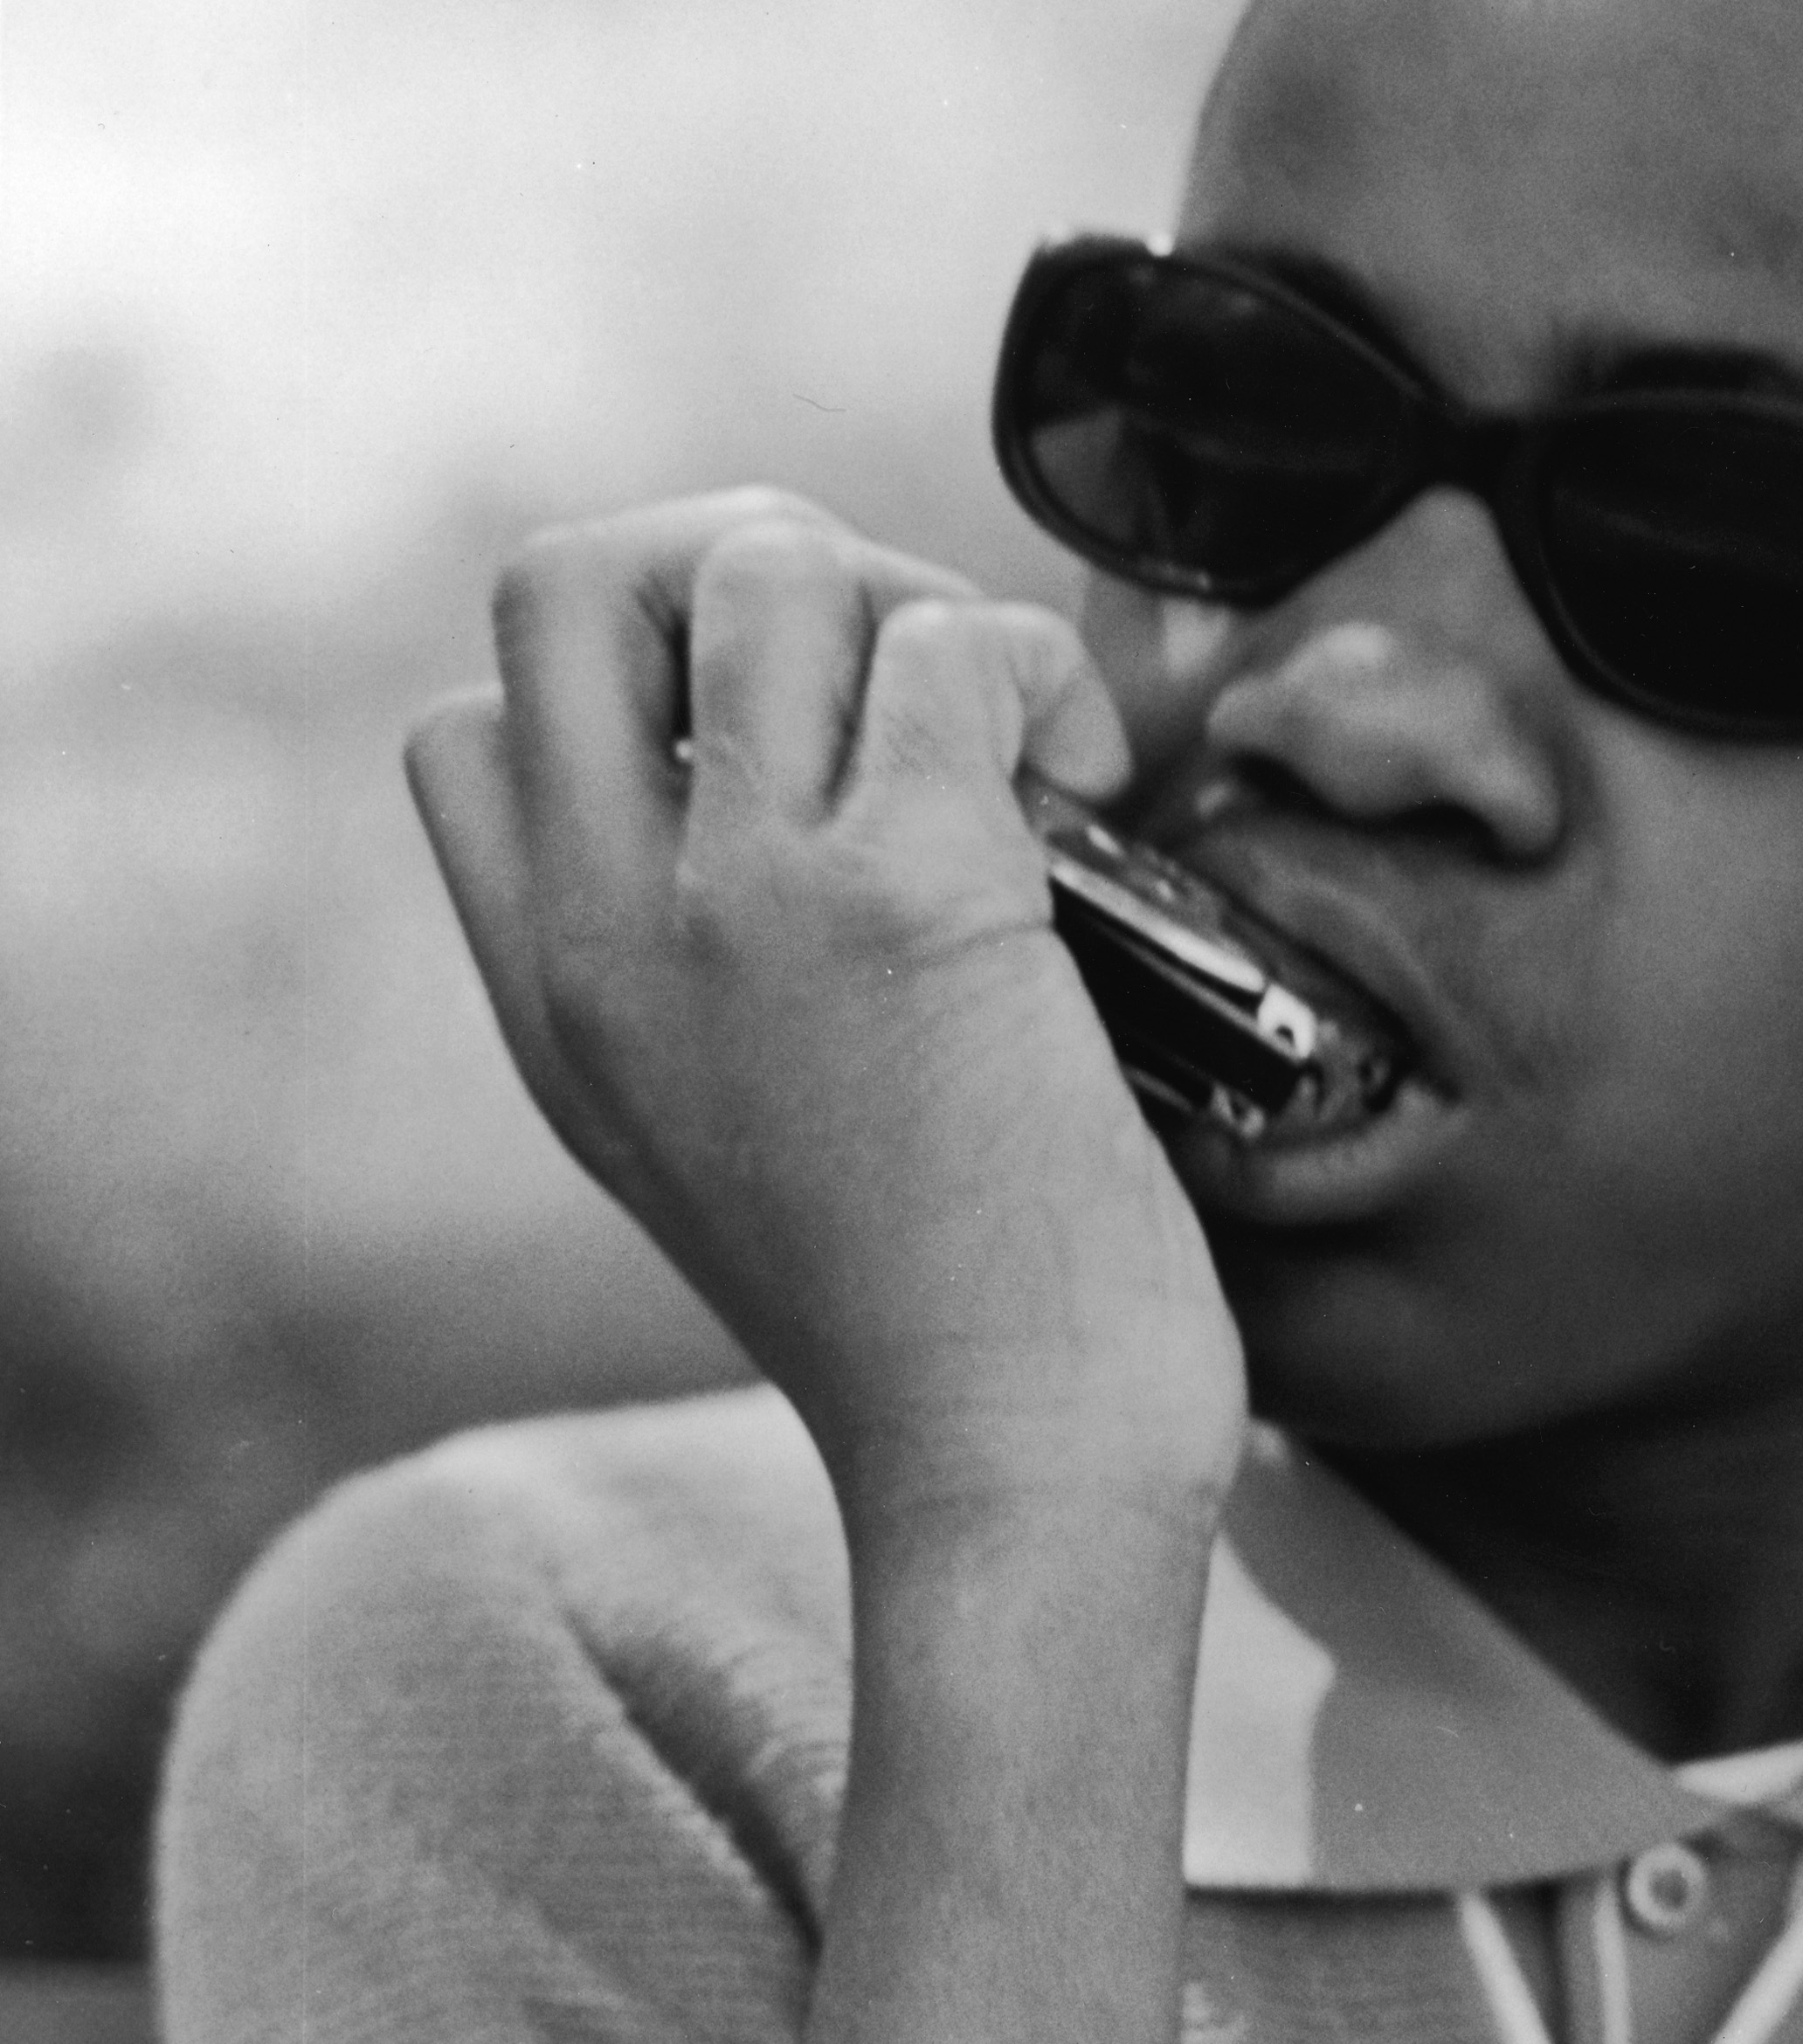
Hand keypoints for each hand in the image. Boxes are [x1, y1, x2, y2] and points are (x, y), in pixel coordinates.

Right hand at [405, 490, 1248, 1536]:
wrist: (1011, 1484)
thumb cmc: (934, 1340)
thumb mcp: (730, 1155)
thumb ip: (701, 984)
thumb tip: (810, 787)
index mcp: (556, 1003)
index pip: (473, 730)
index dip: (633, 683)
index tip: (783, 764)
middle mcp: (609, 934)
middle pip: (569, 577)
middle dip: (742, 559)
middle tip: (887, 682)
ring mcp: (743, 903)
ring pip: (773, 567)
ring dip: (917, 605)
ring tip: (1016, 747)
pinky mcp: (908, 897)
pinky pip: (947, 646)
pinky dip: (1033, 676)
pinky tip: (1088, 790)